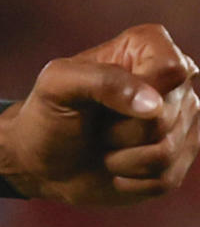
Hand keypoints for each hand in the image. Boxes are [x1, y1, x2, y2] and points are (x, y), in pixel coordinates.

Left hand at [0, 24, 199, 206]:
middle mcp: (175, 82)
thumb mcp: (57, 85)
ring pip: (166, 151)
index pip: (171, 70)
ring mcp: (183, 121)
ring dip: (120, 158)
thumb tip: (153, 105)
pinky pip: (165, 178)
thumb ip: (101, 80)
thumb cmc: (49, 114)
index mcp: (147, 47)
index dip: (136, 93)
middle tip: (95, 125)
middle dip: (118, 130)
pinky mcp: (180, 158)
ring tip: (103, 144)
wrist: (42, 160)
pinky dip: (128, 179)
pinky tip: (114, 165)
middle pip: (164, 116)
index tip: (100, 101)